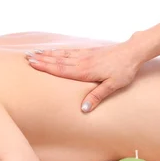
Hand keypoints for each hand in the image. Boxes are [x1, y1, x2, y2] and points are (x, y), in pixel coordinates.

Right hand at [28, 39, 144, 111]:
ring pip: (63, 55)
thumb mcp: (113, 86)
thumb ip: (97, 96)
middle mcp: (82, 62)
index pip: (61, 70)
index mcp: (85, 71)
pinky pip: (71, 51)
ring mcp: (86, 55)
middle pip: (58, 61)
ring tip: (35, 52)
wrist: (133, 51)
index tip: (32, 64)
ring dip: (48, 54)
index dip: (46, 67)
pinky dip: (60, 51)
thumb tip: (83, 109)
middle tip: (27, 57)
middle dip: (42, 60)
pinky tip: (55, 51)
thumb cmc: (124, 70)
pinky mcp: (90, 51)